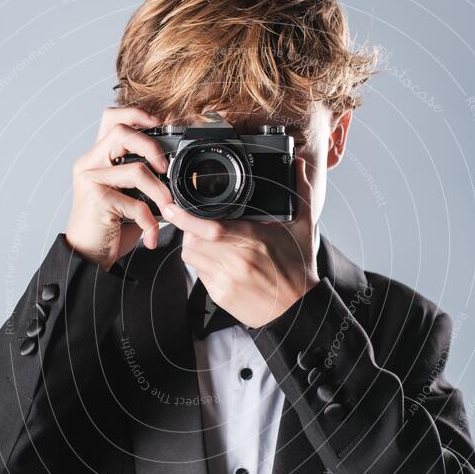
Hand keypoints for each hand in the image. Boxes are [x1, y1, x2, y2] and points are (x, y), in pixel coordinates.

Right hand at [66, 106, 172, 269]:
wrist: (87, 258)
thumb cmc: (109, 228)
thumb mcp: (127, 197)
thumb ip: (142, 179)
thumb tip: (173, 170)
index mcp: (96, 158)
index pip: (111, 118)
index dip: (135, 113)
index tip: (159, 122)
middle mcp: (89, 164)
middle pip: (122, 132)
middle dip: (152, 146)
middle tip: (166, 168)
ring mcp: (90, 180)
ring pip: (135, 170)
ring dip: (160, 191)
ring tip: (168, 209)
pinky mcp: (97, 201)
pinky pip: (136, 205)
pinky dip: (150, 222)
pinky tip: (150, 236)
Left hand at [162, 158, 318, 327]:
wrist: (297, 310)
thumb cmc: (298, 269)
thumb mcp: (304, 228)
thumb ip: (301, 192)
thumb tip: (299, 163)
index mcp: (255, 240)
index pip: (212, 228)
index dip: (186, 217)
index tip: (171, 207)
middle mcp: (238, 261)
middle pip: (194, 240)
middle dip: (190, 229)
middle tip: (199, 223)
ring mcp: (227, 281)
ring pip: (192, 256)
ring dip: (194, 245)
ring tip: (210, 242)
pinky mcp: (220, 296)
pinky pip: (198, 274)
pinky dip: (202, 264)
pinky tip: (219, 261)